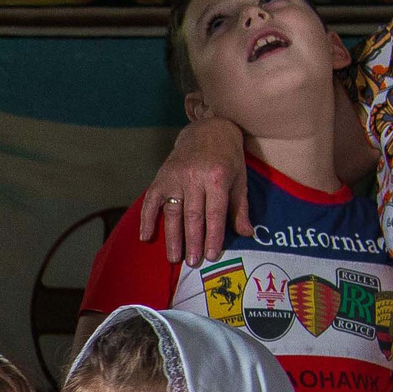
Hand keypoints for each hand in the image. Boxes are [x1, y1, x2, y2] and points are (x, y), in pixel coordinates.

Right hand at [137, 117, 250, 270]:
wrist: (208, 129)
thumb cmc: (227, 157)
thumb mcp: (239, 178)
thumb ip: (240, 207)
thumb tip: (246, 233)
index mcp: (217, 177)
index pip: (214, 213)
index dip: (213, 236)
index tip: (211, 255)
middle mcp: (194, 177)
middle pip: (193, 216)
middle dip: (193, 241)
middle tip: (192, 262)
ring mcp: (175, 177)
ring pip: (173, 212)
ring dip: (172, 237)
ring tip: (174, 258)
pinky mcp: (162, 177)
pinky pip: (151, 201)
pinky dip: (147, 219)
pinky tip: (146, 237)